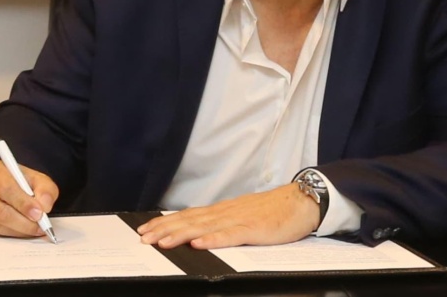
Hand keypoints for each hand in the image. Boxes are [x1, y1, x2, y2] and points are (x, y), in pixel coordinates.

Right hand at [0, 159, 58, 237]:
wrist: (7, 186)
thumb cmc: (22, 182)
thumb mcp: (38, 179)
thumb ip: (46, 190)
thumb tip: (44, 205)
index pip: (6, 188)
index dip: (23, 203)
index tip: (39, 213)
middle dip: (23, 221)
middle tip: (39, 226)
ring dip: (18, 229)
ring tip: (34, 228)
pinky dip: (10, 233)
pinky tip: (21, 229)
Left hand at [137, 182, 318, 248]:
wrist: (302, 201)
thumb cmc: (276, 211)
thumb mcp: (246, 215)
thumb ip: (226, 224)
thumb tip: (203, 232)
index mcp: (225, 210)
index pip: (190, 215)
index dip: (167, 222)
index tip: (147, 229)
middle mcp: (227, 212)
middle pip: (192, 220)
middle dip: (166, 229)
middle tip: (144, 238)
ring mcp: (240, 219)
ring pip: (205, 227)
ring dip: (182, 234)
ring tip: (163, 241)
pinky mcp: (254, 229)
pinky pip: (231, 235)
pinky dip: (214, 239)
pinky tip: (199, 244)